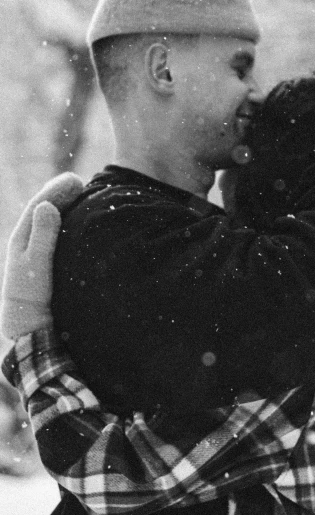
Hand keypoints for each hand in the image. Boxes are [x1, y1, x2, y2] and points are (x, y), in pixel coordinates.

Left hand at [1, 173, 83, 339]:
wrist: (32, 334)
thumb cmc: (30, 302)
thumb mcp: (34, 267)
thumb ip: (41, 237)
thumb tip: (47, 205)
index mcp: (22, 240)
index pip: (40, 206)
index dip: (56, 190)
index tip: (76, 180)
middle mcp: (32, 245)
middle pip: (48, 211)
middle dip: (64, 195)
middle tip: (83, 183)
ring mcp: (45, 257)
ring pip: (58, 226)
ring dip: (71, 210)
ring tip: (89, 198)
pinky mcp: (58, 270)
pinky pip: (67, 242)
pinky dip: (77, 229)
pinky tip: (91, 227)